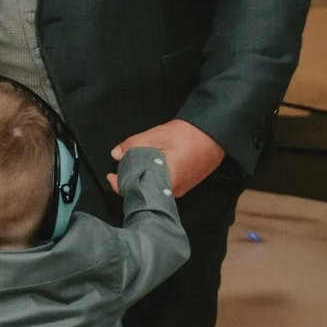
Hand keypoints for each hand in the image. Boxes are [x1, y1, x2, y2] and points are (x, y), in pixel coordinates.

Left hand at [108, 119, 224, 196]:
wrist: (215, 135)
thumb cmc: (186, 136)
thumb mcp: (155, 136)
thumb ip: (133, 145)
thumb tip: (115, 154)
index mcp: (164, 182)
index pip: (136, 191)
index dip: (120, 186)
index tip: (111, 177)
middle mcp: (173, 191)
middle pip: (145, 191)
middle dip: (130, 183)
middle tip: (119, 172)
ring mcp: (181, 189)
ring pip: (155, 188)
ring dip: (143, 180)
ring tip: (132, 169)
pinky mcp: (187, 185)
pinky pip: (165, 185)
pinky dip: (154, 178)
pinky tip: (150, 168)